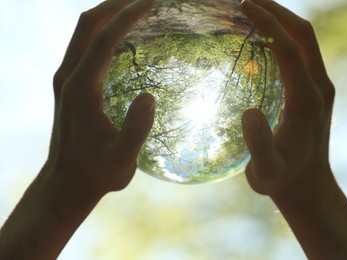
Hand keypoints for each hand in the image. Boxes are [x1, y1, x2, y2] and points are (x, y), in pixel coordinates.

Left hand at [0, 0, 154, 257]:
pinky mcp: (68, 85)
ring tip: (135, 9)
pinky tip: (121, 36)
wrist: (66, 183)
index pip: (104, 41)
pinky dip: (102, 32)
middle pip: (87, 26)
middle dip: (115, 6)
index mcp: (81, 90)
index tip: (151, 3)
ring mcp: (65, 79)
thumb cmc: (97, 174)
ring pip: (82, 33)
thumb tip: (150, 96)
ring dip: (107, 15)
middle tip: (145, 0)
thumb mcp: (122, 162)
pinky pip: (84, 46)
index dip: (127, 18)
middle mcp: (68, 78)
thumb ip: (135, 130)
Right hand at [240, 0, 333, 197]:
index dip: (268, 23)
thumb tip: (249, 111)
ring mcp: (320, 87)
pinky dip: (283, 37)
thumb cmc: (282, 180)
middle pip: (303, 34)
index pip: (289, 48)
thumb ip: (258, 145)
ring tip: (252, 11)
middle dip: (276, 11)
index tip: (243, 5)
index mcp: (307, 101)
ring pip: (305, 40)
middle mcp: (319, 87)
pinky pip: (301, 53)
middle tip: (246, 0)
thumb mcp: (265, 172)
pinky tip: (262, 39)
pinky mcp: (315, 90)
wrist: (308, 186)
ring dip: (281, 21)